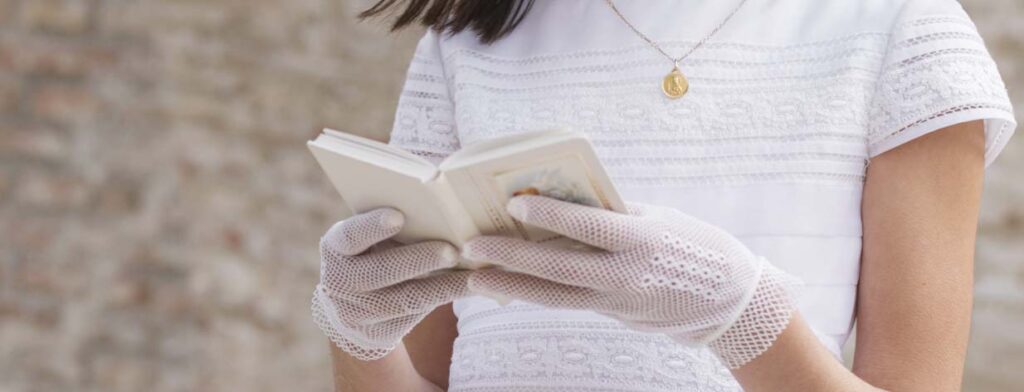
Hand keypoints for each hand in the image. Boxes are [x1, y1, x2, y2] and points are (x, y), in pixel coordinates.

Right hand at [311, 208, 470, 359]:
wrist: (352, 306)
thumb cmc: (372, 254)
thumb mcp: (368, 239)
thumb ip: (391, 226)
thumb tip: (439, 206)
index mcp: (336, 248)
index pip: (351, 236)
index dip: (372, 227)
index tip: (398, 216)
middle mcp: (340, 281)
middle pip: (382, 271)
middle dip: (419, 260)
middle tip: (452, 250)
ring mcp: (358, 311)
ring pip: (406, 298)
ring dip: (443, 285)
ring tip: (472, 274)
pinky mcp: (381, 331)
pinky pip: (419, 312)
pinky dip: (446, 296)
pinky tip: (470, 286)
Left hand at [462, 195, 801, 367]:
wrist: (731, 304)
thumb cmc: (697, 247)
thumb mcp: (660, 219)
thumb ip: (615, 212)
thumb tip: (567, 200)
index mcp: (642, 242)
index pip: (588, 227)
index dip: (550, 217)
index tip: (514, 204)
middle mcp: (625, 277)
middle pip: (559, 269)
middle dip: (511, 258)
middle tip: (472, 246)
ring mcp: (617, 302)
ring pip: (555, 296)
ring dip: (511, 287)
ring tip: (476, 277)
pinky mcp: (613, 314)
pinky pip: (567, 301)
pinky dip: (537, 292)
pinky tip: (510, 284)